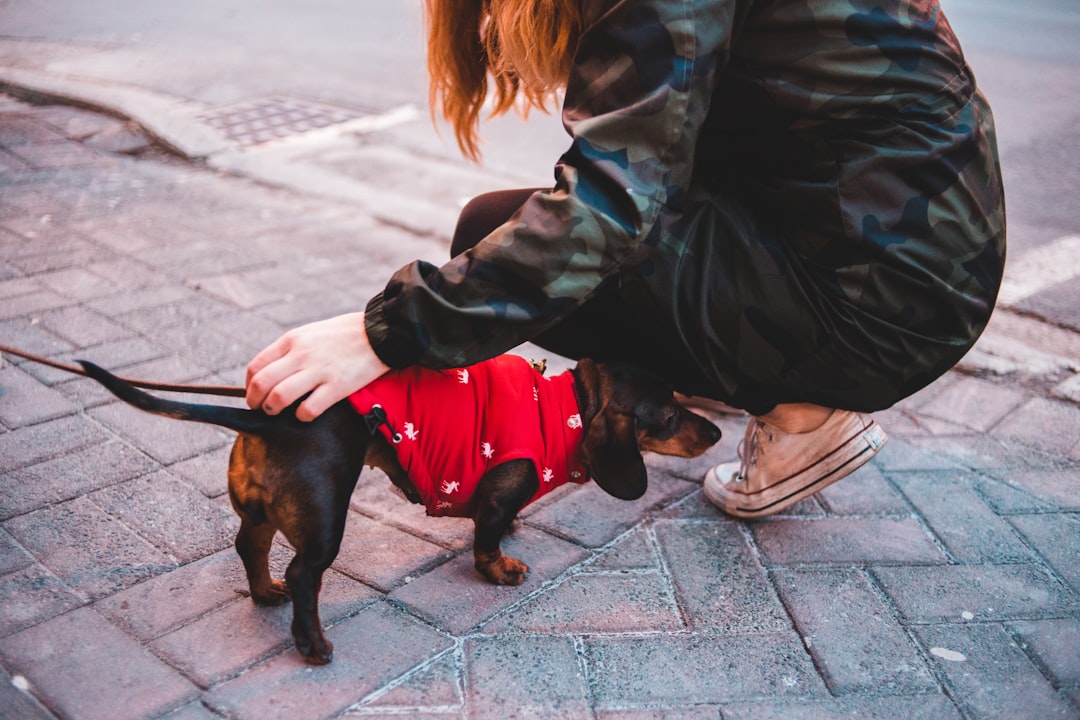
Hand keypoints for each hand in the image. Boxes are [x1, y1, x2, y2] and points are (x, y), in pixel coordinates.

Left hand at [245, 312, 389, 421]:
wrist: (380, 333)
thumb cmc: (344, 334)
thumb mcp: (310, 333)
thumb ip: (290, 351)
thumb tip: (271, 374)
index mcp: (292, 340)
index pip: (255, 367)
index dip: (249, 386)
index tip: (254, 394)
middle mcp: (301, 355)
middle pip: (261, 384)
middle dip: (255, 402)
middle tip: (261, 408)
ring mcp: (319, 371)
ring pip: (279, 397)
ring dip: (273, 410)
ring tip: (278, 412)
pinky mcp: (337, 386)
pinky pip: (308, 409)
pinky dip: (301, 416)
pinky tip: (305, 413)